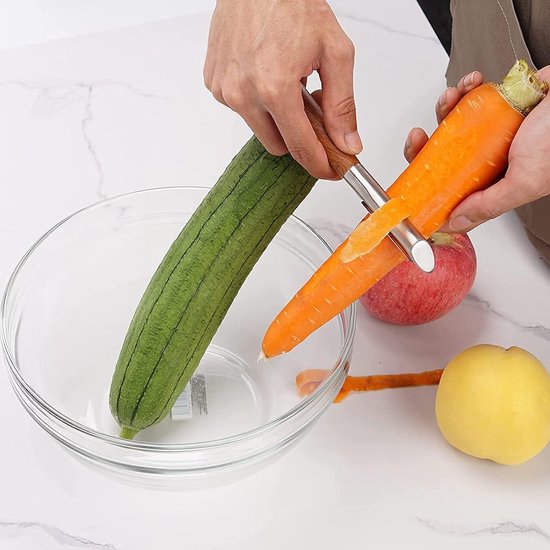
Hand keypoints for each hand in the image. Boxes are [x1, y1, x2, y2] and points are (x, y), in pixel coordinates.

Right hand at [203, 0, 361, 178]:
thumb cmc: (292, 3)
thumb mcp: (334, 52)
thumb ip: (342, 104)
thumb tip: (347, 141)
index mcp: (274, 88)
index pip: (300, 147)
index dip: (319, 164)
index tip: (330, 170)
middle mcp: (243, 93)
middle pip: (278, 146)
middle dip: (298, 136)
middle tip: (312, 110)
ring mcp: (224, 89)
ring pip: (259, 129)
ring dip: (277, 117)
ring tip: (288, 84)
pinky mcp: (214, 82)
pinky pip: (241, 109)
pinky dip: (257, 102)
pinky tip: (267, 75)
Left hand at [403, 67, 549, 231]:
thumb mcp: (523, 182)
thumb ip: (489, 204)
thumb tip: (455, 223)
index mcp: (494, 184)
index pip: (451, 193)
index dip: (427, 187)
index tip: (409, 181)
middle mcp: (489, 160)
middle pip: (443, 160)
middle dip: (425, 147)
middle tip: (419, 138)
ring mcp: (492, 133)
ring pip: (452, 127)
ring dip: (444, 109)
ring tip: (451, 98)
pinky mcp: (497, 106)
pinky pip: (470, 99)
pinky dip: (465, 89)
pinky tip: (471, 82)